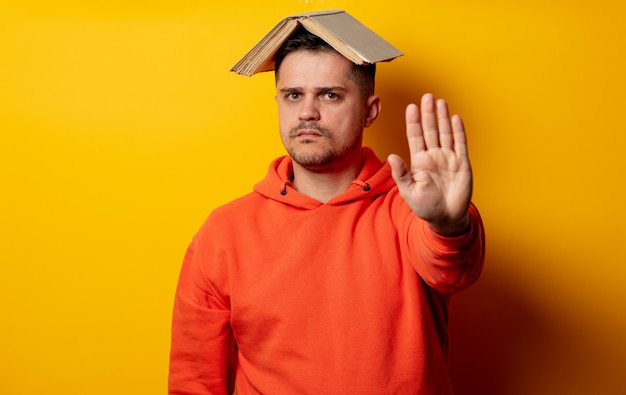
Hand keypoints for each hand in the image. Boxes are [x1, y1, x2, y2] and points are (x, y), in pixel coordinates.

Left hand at [388, 93, 472, 235]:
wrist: (446, 218)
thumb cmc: (426, 206)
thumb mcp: (409, 191)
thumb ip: (401, 173)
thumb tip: (391, 156)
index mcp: (419, 161)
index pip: (415, 137)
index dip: (413, 122)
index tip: (411, 107)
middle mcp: (433, 156)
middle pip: (430, 130)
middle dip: (428, 114)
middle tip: (427, 97)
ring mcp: (448, 158)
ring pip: (445, 133)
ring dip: (442, 118)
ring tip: (440, 102)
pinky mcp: (462, 163)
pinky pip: (460, 144)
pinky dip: (458, 131)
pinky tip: (455, 118)